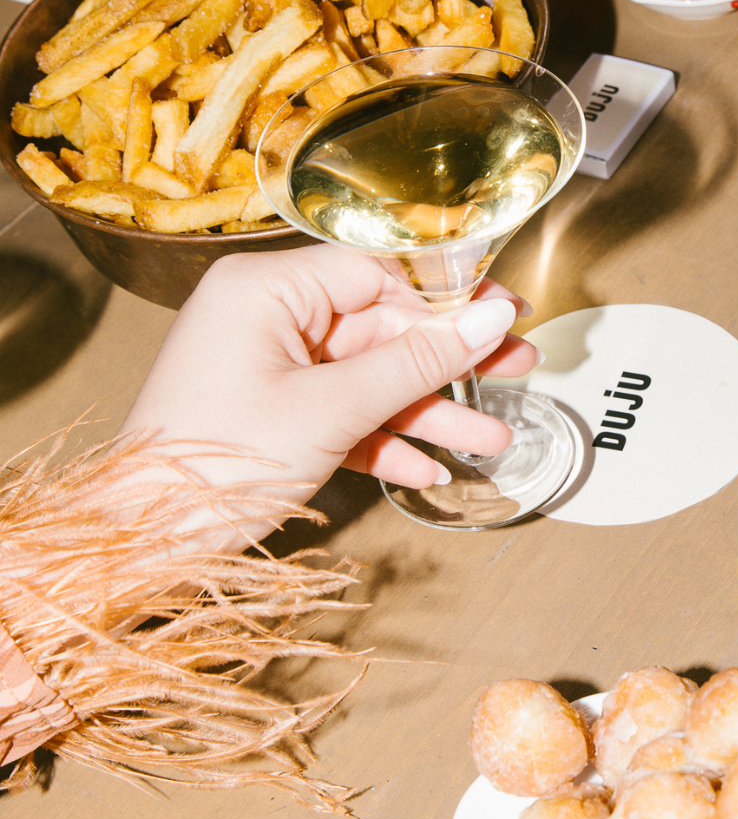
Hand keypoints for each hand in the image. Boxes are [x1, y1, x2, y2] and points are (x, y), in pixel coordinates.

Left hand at [122, 245, 538, 532]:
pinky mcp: (273, 414)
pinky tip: (429, 467)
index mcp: (264, 290)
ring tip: (491, 438)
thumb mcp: (332, 409)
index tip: (506, 313)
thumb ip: (418, 361)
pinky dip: (384, 438)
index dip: (447, 295)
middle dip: (449, 363)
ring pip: (370, 377)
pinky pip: (344, 413)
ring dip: (429, 412)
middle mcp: (265, 318)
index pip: (376, 271)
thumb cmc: (214, 464)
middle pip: (382, 327)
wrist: (139, 546)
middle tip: (517, 369)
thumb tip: (491, 317)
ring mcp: (268, 368)